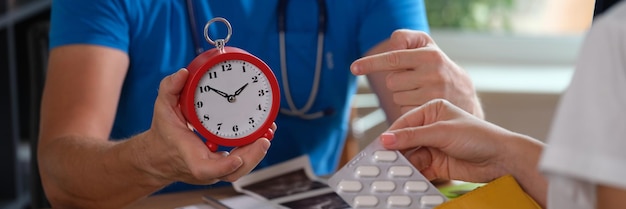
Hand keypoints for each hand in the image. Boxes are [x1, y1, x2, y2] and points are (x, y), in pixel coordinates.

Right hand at [141, 68, 272, 184]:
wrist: (161, 155)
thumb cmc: (164, 134)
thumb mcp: (162, 108)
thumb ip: (169, 89)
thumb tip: (183, 74)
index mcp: (189, 156)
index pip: (205, 169)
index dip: (223, 166)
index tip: (237, 158)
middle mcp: (205, 167)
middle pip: (232, 172)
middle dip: (252, 157)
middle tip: (264, 138)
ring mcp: (216, 169)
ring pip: (240, 169)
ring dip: (257, 153)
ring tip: (268, 132)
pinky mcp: (223, 166)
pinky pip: (242, 162)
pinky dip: (254, 150)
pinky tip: (264, 134)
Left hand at [351, 29, 482, 117]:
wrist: (465, 96)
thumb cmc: (438, 68)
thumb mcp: (427, 48)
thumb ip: (406, 40)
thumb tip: (392, 43)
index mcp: (429, 55)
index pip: (393, 58)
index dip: (371, 63)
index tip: (354, 68)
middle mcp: (433, 73)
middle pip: (392, 81)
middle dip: (397, 81)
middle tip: (413, 80)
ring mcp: (432, 94)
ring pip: (396, 96)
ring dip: (402, 95)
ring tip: (420, 91)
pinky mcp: (430, 112)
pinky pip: (403, 110)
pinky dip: (408, 108)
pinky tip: (421, 103)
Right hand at [379, 99, 541, 182]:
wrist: (501, 159)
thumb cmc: (479, 136)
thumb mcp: (442, 132)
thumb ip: (412, 136)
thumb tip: (386, 138)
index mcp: (432, 111)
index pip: (404, 122)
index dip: (391, 135)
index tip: (379, 146)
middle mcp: (431, 127)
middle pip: (404, 140)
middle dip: (395, 152)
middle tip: (382, 161)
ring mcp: (434, 146)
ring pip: (410, 156)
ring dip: (402, 165)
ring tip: (394, 171)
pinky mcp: (437, 164)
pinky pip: (418, 168)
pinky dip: (412, 174)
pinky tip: (406, 177)